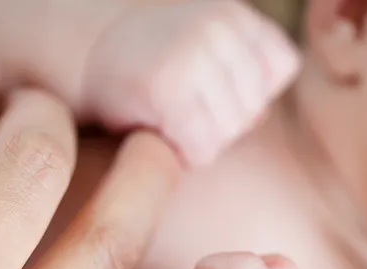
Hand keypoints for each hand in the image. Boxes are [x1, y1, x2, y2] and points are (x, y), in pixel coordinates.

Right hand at [84, 0, 299, 165]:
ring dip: (201, 140)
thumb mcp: (204, 57)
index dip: (247, 90)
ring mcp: (194, 54)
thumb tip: (259, 116)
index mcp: (234, 13)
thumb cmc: (150, 65)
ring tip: (170, 119)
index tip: (209, 88)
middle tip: (182, 108)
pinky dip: (184, 155)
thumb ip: (243, 81)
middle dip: (223, 121)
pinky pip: (203, 149)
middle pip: (254, 108)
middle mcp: (218, 26)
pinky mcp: (168, 88)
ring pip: (230, 132)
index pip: (281, 68)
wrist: (84, 57)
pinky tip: (161, 134)